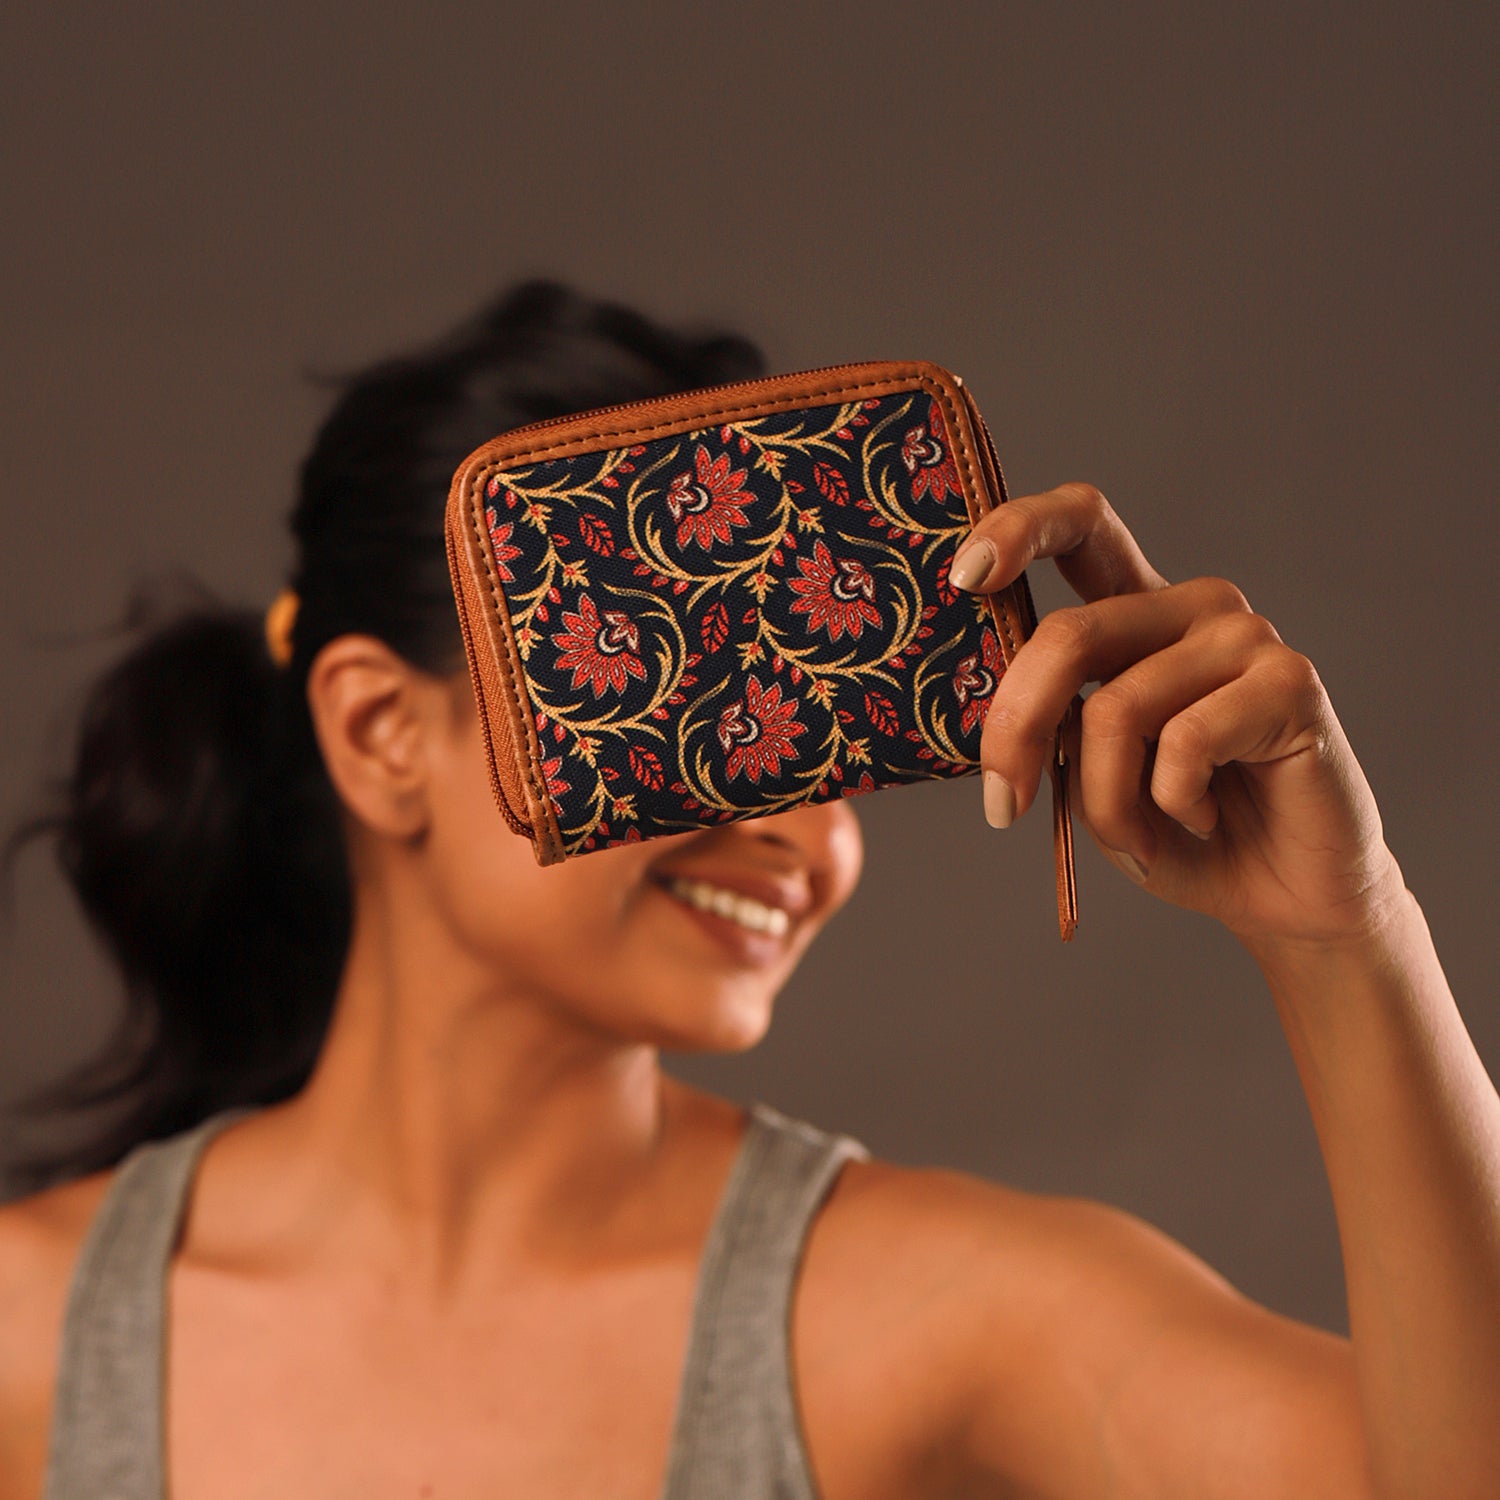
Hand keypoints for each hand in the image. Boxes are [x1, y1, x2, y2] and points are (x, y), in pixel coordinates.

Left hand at [955, 483, 1404, 947]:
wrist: (1281, 897)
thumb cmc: (1175, 832)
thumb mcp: (1086, 776)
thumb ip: (1049, 725)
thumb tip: (995, 712)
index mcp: (1135, 613)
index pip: (1080, 524)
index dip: (1019, 528)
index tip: (964, 576)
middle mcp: (1192, 607)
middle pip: (1068, 634)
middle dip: (1015, 728)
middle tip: (1003, 805)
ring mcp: (1245, 637)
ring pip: (1117, 707)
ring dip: (1105, 801)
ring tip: (1137, 839)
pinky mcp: (1290, 682)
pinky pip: (1184, 744)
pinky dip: (1172, 805)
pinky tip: (1206, 819)